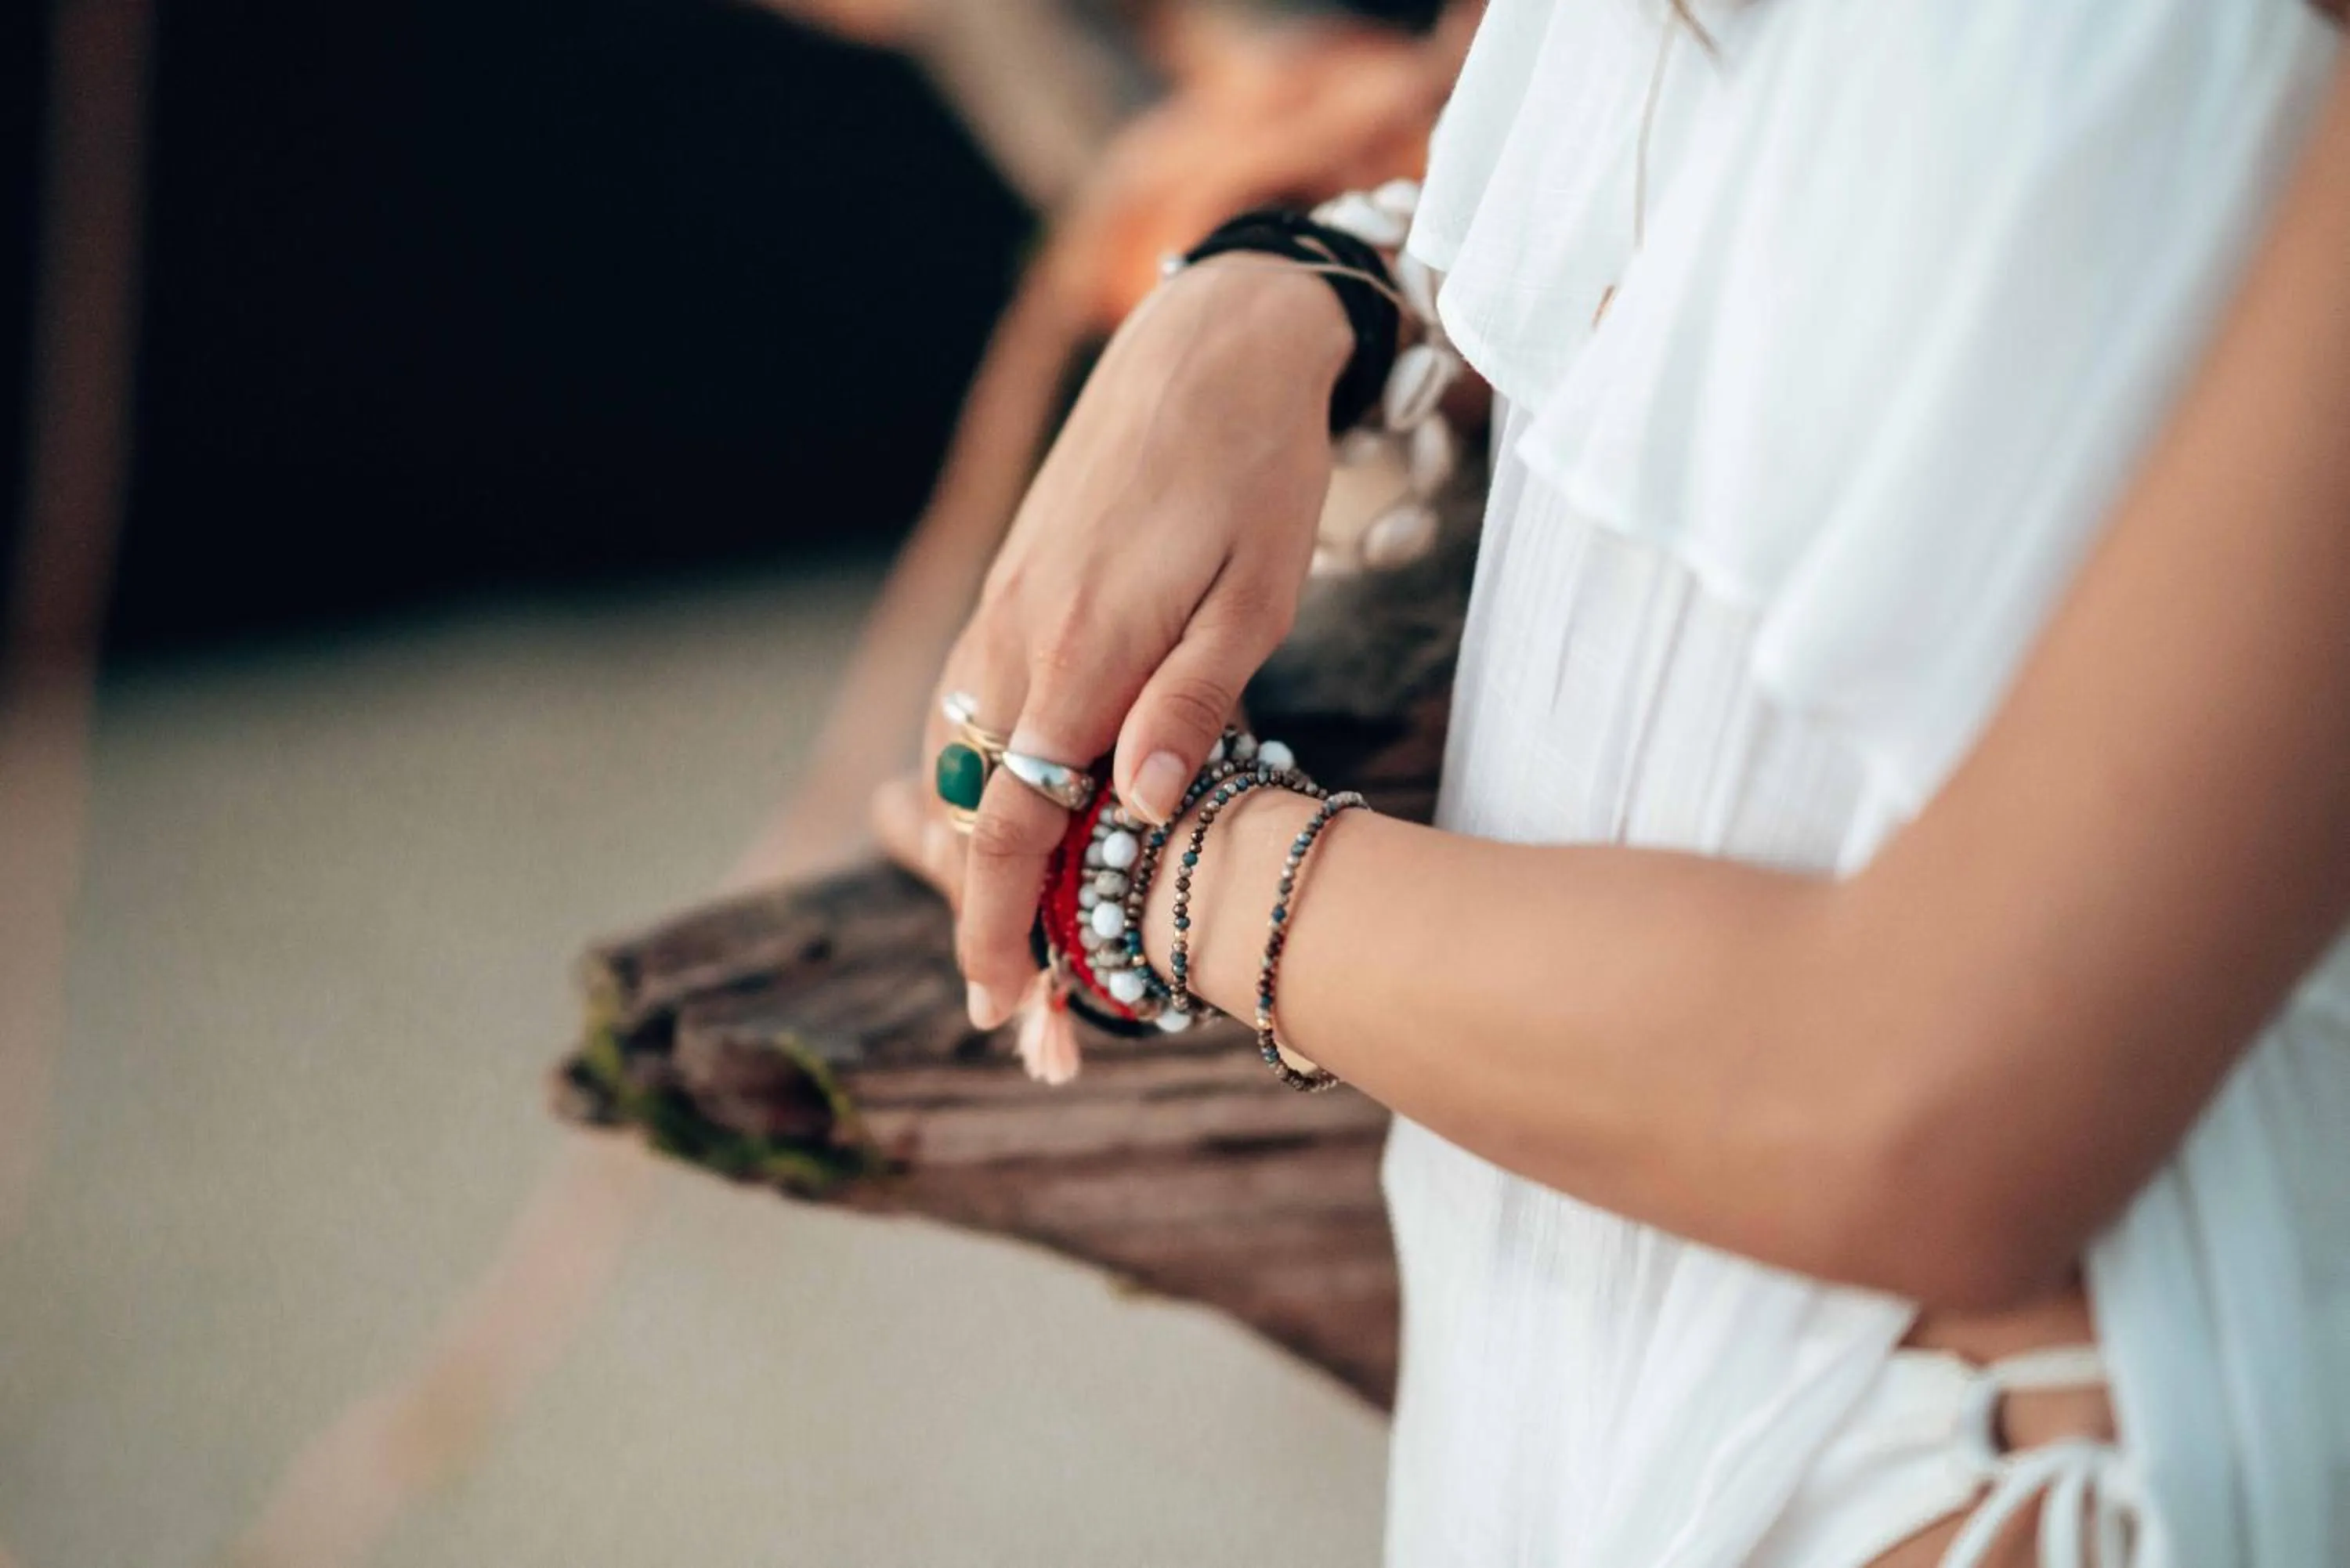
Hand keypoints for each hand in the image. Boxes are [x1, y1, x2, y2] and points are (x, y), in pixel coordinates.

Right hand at [935, 257, 1350, 1027]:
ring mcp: (1005, 605)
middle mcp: (1019, 633)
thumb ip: (1190, 706)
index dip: (1000, 925)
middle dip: (983, 922)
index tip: (1001, 1009)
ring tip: (1015, 940)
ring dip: (977, 859)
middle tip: (1022, 1020)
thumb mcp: (1256, 595)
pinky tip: (1010, 818)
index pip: (1015, 821)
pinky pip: (968, 706)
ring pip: (958, 761)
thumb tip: (1137, 816)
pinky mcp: (1011, 584)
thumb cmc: (1257, 471)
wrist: (1210, 341)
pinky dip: (977, 782)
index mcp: (1082, 649)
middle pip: (971, 811)